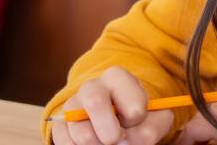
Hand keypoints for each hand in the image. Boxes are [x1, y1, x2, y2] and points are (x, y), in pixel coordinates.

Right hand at [50, 66, 174, 144]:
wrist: (117, 121)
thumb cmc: (139, 118)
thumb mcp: (156, 118)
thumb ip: (151, 128)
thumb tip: (128, 141)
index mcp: (117, 78)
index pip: (128, 96)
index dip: (136, 114)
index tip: (137, 118)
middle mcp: (91, 88)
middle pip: (95, 102)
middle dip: (111, 132)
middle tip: (117, 140)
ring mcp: (72, 107)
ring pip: (82, 133)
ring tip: (108, 144)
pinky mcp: (60, 127)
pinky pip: (68, 144)